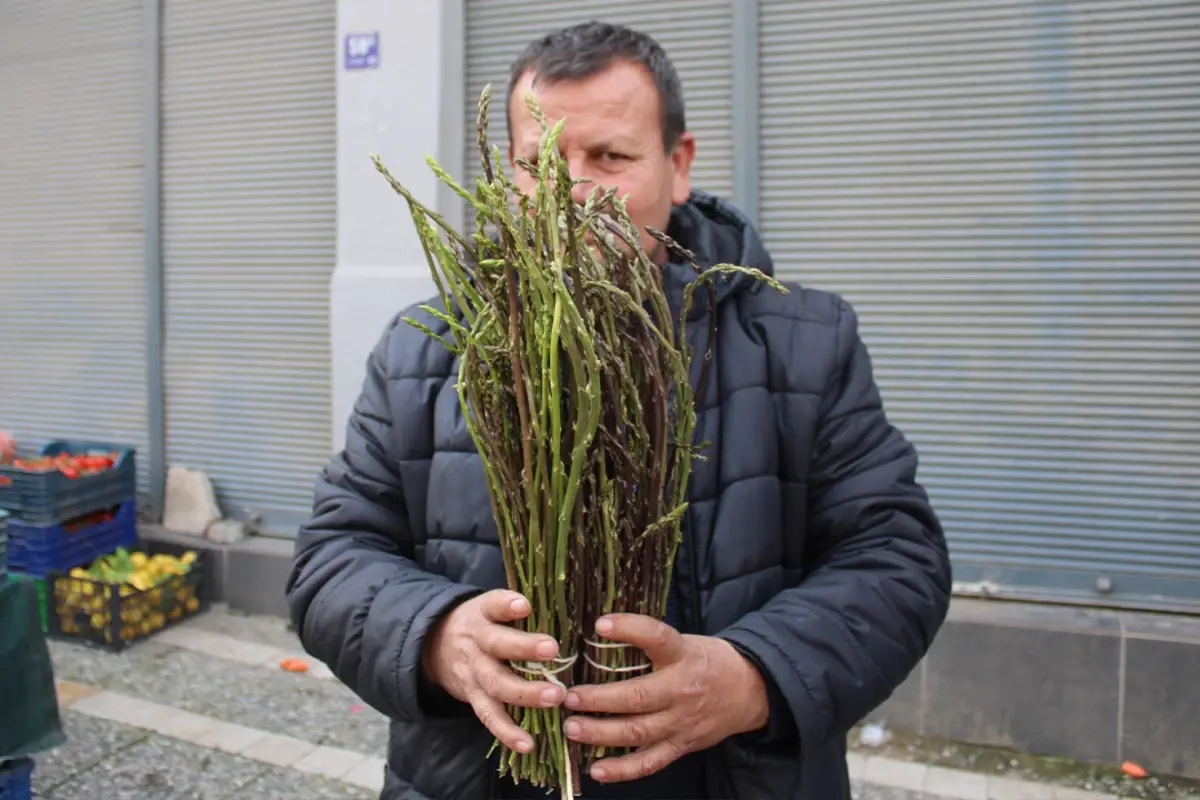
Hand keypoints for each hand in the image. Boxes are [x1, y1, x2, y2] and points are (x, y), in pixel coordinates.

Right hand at [422, 590, 566, 753]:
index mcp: (482, 615)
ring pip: (495, 684)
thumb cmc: (482, 624)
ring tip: (554, 697)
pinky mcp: (473, 698)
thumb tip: (565, 607)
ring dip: (525, 693)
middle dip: (524, 648)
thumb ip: (517, 608)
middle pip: (496, 644)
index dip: (506, 605)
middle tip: (553, 649)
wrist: (435, 646)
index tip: (524, 606)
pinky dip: (507, 733)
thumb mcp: (490, 607)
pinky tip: (528, 744)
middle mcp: (476, 643)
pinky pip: (489, 717)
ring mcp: (473, 673)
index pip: (492, 605)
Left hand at [562, 614, 770, 782]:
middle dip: (599, 699)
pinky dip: (622, 770)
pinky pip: (649, 763)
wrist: (748, 691)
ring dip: (601, 733)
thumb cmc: (706, 661)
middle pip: (638, 697)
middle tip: (569, 697)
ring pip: (637, 732)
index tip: (600, 625)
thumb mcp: (684, 641)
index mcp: (683, 655)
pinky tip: (596, 770)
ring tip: (573, 728)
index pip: (657, 637)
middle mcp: (681, 690)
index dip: (629, 629)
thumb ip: (650, 642)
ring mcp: (681, 722)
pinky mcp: (681, 745)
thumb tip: (600, 631)